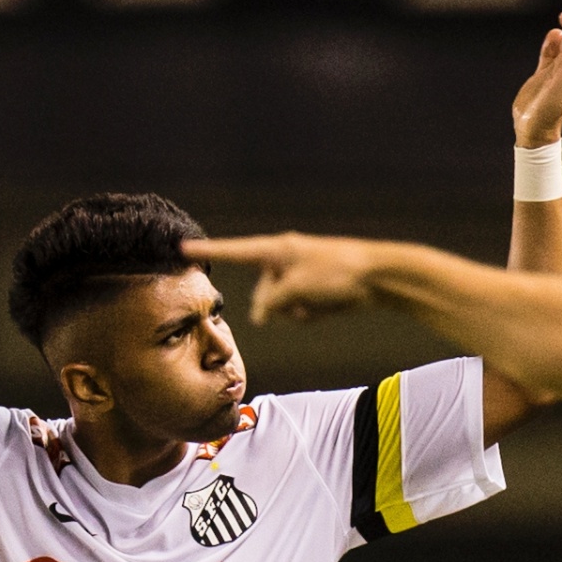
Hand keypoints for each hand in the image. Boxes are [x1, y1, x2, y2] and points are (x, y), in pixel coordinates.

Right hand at [183, 233, 375, 323]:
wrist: (378, 278)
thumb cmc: (337, 273)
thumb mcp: (295, 289)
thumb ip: (271, 302)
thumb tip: (261, 314)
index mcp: (276, 250)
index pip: (233, 251)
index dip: (208, 251)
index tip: (183, 247)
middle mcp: (284, 260)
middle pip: (262, 293)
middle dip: (277, 306)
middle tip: (301, 302)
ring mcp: (299, 276)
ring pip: (280, 306)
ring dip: (295, 312)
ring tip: (320, 302)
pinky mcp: (313, 290)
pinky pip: (298, 310)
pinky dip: (309, 314)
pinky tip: (328, 308)